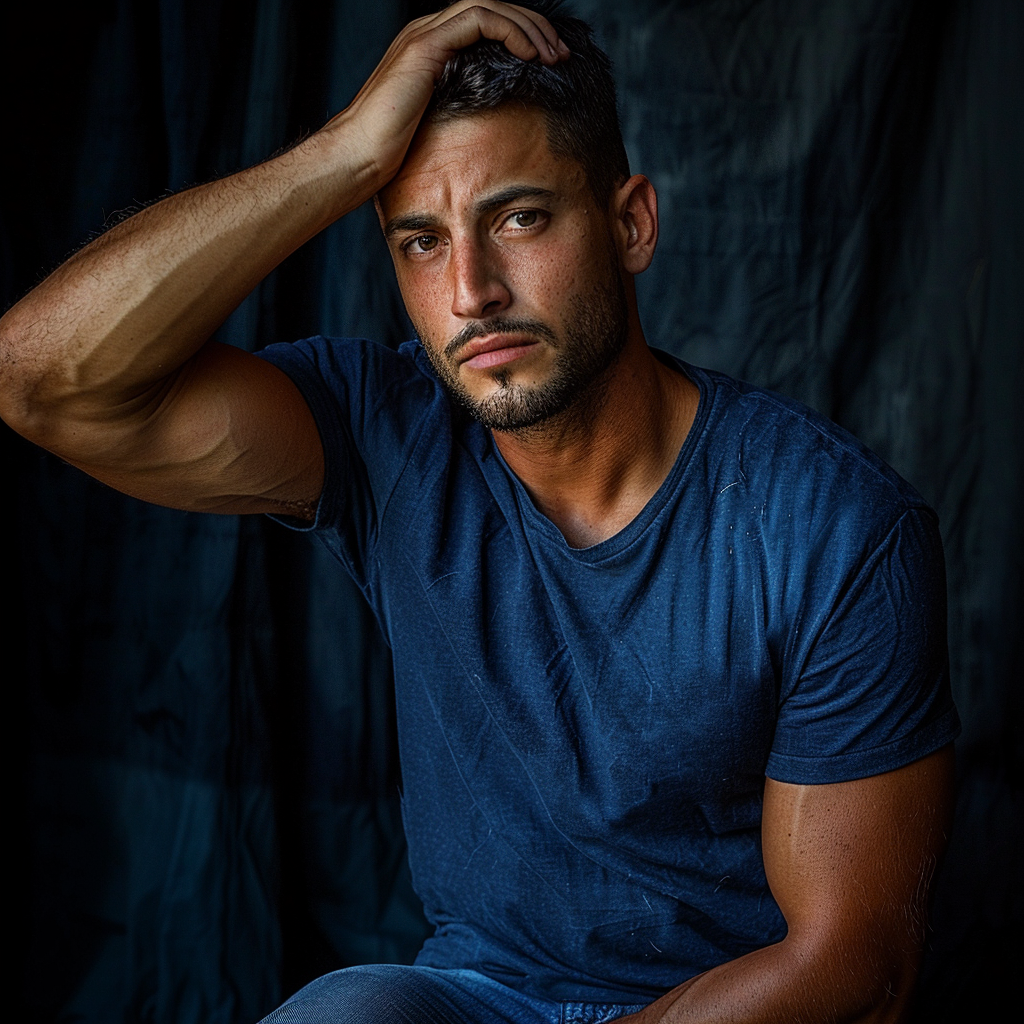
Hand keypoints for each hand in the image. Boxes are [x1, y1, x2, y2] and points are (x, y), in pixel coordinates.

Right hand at [330, 1, 568, 188]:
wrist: (358, 158)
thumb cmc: (391, 157)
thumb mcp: (440, 130)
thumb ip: (462, 113)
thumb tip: (498, 128)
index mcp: (432, 50)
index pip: (486, 25)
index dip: (523, 37)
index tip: (551, 63)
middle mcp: (427, 33)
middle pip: (493, 9)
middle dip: (533, 28)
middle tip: (562, 54)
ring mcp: (425, 35)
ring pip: (491, 7)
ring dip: (529, 28)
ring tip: (553, 55)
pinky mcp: (426, 45)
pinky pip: (480, 20)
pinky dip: (511, 32)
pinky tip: (531, 56)